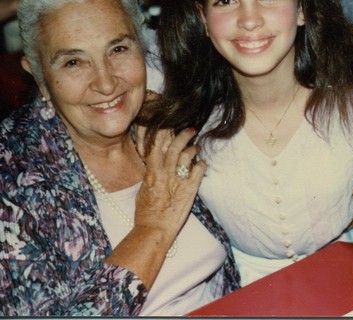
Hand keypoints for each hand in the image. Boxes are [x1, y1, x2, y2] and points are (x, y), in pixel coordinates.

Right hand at [133, 127, 205, 244]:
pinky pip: (199, 170)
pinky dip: (202, 164)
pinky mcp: (189, 189)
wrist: (154, 229)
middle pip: (174, 147)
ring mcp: (177, 181)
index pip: (156, 147)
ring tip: (197, 147)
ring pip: (187, 156)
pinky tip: (203, 163)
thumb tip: (154, 167)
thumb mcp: (143, 191)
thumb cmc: (146, 214)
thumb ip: (150, 176)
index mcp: (151, 174)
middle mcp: (164, 174)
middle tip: (190, 130)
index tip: (168, 127)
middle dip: (183, 136)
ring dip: (193, 149)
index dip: (162, 135)